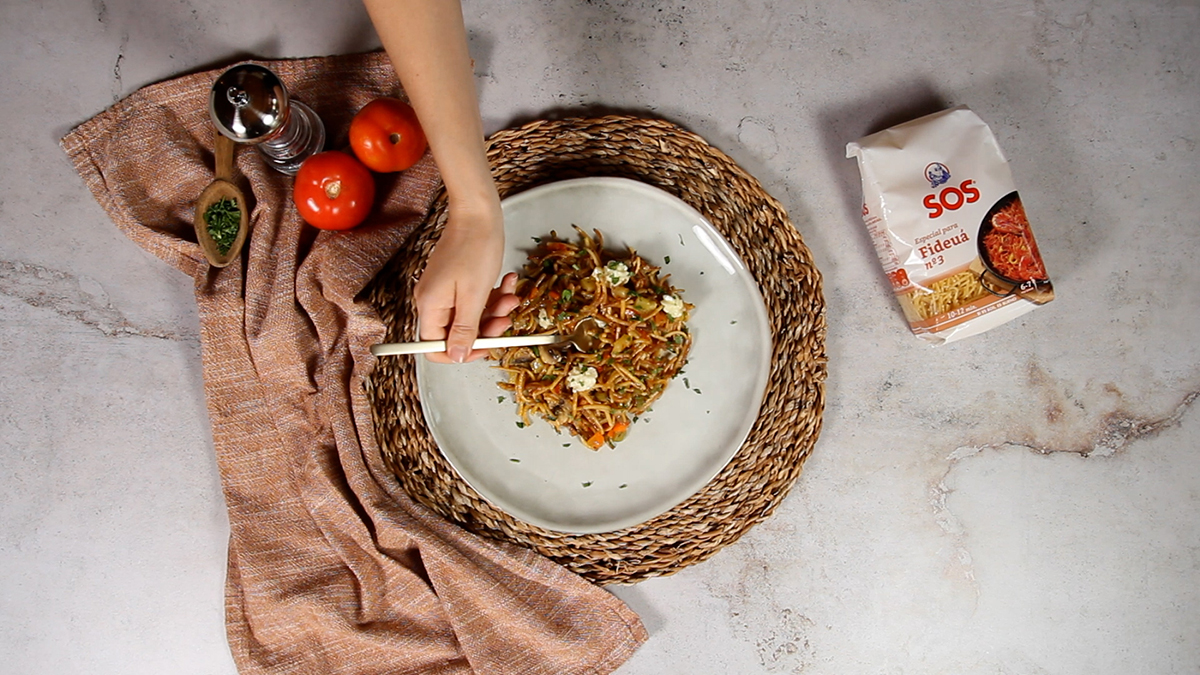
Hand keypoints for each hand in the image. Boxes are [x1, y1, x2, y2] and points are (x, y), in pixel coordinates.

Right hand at [413, 200, 518, 362]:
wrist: (479, 212)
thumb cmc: (475, 247)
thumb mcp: (474, 296)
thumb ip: (465, 330)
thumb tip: (457, 357)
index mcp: (430, 306)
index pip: (435, 348)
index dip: (461, 353)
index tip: (486, 347)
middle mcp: (433, 301)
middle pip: (457, 333)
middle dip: (486, 328)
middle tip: (505, 319)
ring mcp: (445, 290)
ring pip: (471, 316)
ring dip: (494, 310)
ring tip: (511, 296)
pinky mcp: (458, 281)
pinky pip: (475, 300)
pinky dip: (493, 296)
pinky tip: (506, 283)